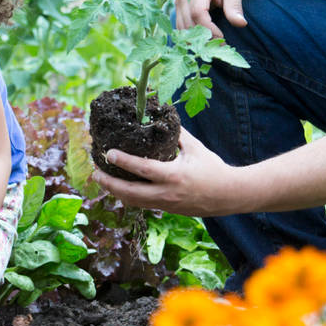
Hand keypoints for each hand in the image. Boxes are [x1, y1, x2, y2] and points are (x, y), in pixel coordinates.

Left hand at [91, 127, 238, 217]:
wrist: (230, 196)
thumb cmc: (213, 168)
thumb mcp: (195, 148)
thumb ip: (176, 133)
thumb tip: (161, 115)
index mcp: (174, 176)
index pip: (142, 169)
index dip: (123, 161)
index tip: (107, 153)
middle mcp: (167, 193)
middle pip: (130, 192)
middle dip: (109, 183)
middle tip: (95, 172)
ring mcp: (166, 205)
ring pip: (133, 202)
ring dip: (115, 192)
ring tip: (102, 180)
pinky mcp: (167, 210)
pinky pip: (142, 204)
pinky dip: (128, 197)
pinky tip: (119, 189)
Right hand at [175, 0, 245, 39]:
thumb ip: (235, 6)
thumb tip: (241, 24)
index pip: (197, 13)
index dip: (209, 28)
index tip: (222, 38)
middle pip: (187, 23)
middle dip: (203, 37)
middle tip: (220, 45)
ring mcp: (178, 2)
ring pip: (181, 27)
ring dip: (196, 39)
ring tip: (214, 44)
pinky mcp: (178, 9)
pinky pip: (181, 27)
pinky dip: (191, 36)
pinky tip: (206, 39)